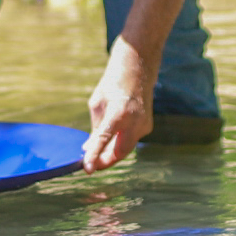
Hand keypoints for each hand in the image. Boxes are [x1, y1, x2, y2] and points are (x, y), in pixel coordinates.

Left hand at [82, 40, 154, 171]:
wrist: (138, 65)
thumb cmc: (113, 82)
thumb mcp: (97, 103)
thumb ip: (95, 128)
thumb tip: (89, 148)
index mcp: (118, 113)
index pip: (103, 141)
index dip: (94, 157)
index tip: (86, 169)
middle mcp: (135, 121)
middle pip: (119, 153)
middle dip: (105, 161)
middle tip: (91, 165)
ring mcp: (144, 124)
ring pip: (126, 148)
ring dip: (111, 152)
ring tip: (97, 152)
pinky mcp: (148, 125)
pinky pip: (131, 139)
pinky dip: (120, 142)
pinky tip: (111, 139)